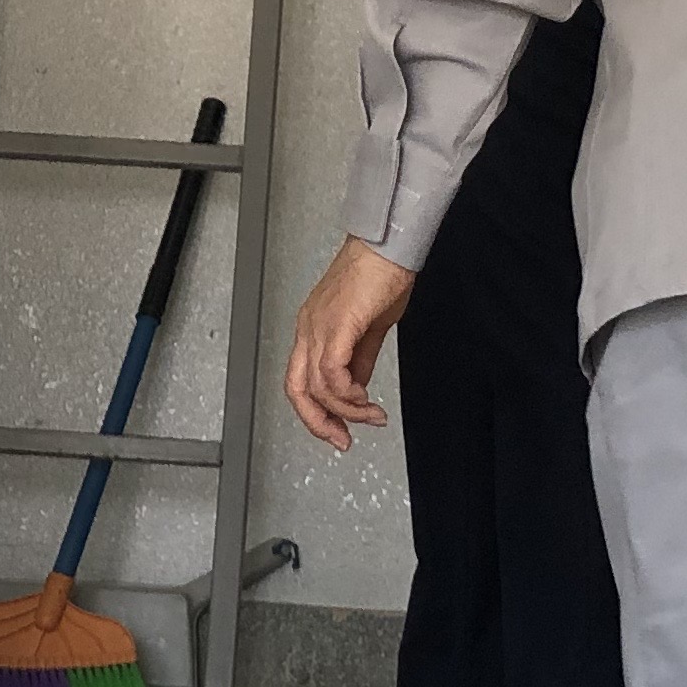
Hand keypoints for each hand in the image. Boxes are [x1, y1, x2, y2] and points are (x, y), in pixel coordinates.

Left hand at [283, 238, 415, 449]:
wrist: (389, 247)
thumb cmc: (380, 275)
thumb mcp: (369, 327)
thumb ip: (359, 359)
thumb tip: (357, 387)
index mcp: (312, 328)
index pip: (300, 381)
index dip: (316, 412)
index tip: (340, 430)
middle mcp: (308, 329)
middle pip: (296, 390)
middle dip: (318, 423)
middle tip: (343, 440)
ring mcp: (318, 327)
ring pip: (317, 386)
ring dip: (346, 410)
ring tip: (371, 416)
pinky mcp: (337, 325)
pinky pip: (332, 372)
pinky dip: (347, 393)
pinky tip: (365, 397)